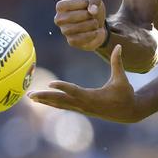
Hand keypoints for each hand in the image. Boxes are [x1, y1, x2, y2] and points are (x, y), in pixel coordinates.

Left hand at [28, 45, 144, 122]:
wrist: (128, 112)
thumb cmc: (125, 94)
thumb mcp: (122, 78)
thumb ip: (118, 62)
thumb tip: (118, 46)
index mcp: (93, 97)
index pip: (74, 91)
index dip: (63, 87)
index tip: (50, 84)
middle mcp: (84, 104)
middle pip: (61, 101)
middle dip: (45, 97)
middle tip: (30, 94)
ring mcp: (82, 108)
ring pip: (60, 105)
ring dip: (45, 101)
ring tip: (30, 97)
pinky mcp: (82, 109)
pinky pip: (64, 106)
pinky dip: (52, 103)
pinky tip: (43, 100)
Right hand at [54, 0, 107, 50]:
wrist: (98, 23)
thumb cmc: (92, 8)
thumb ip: (94, 0)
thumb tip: (92, 11)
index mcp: (61, 6)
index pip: (63, 5)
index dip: (78, 3)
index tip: (86, 3)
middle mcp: (59, 19)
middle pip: (68, 17)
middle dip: (85, 15)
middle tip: (92, 15)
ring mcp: (64, 31)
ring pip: (72, 29)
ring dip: (89, 25)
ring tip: (95, 23)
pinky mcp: (71, 41)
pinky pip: (77, 39)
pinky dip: (90, 34)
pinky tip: (95, 31)